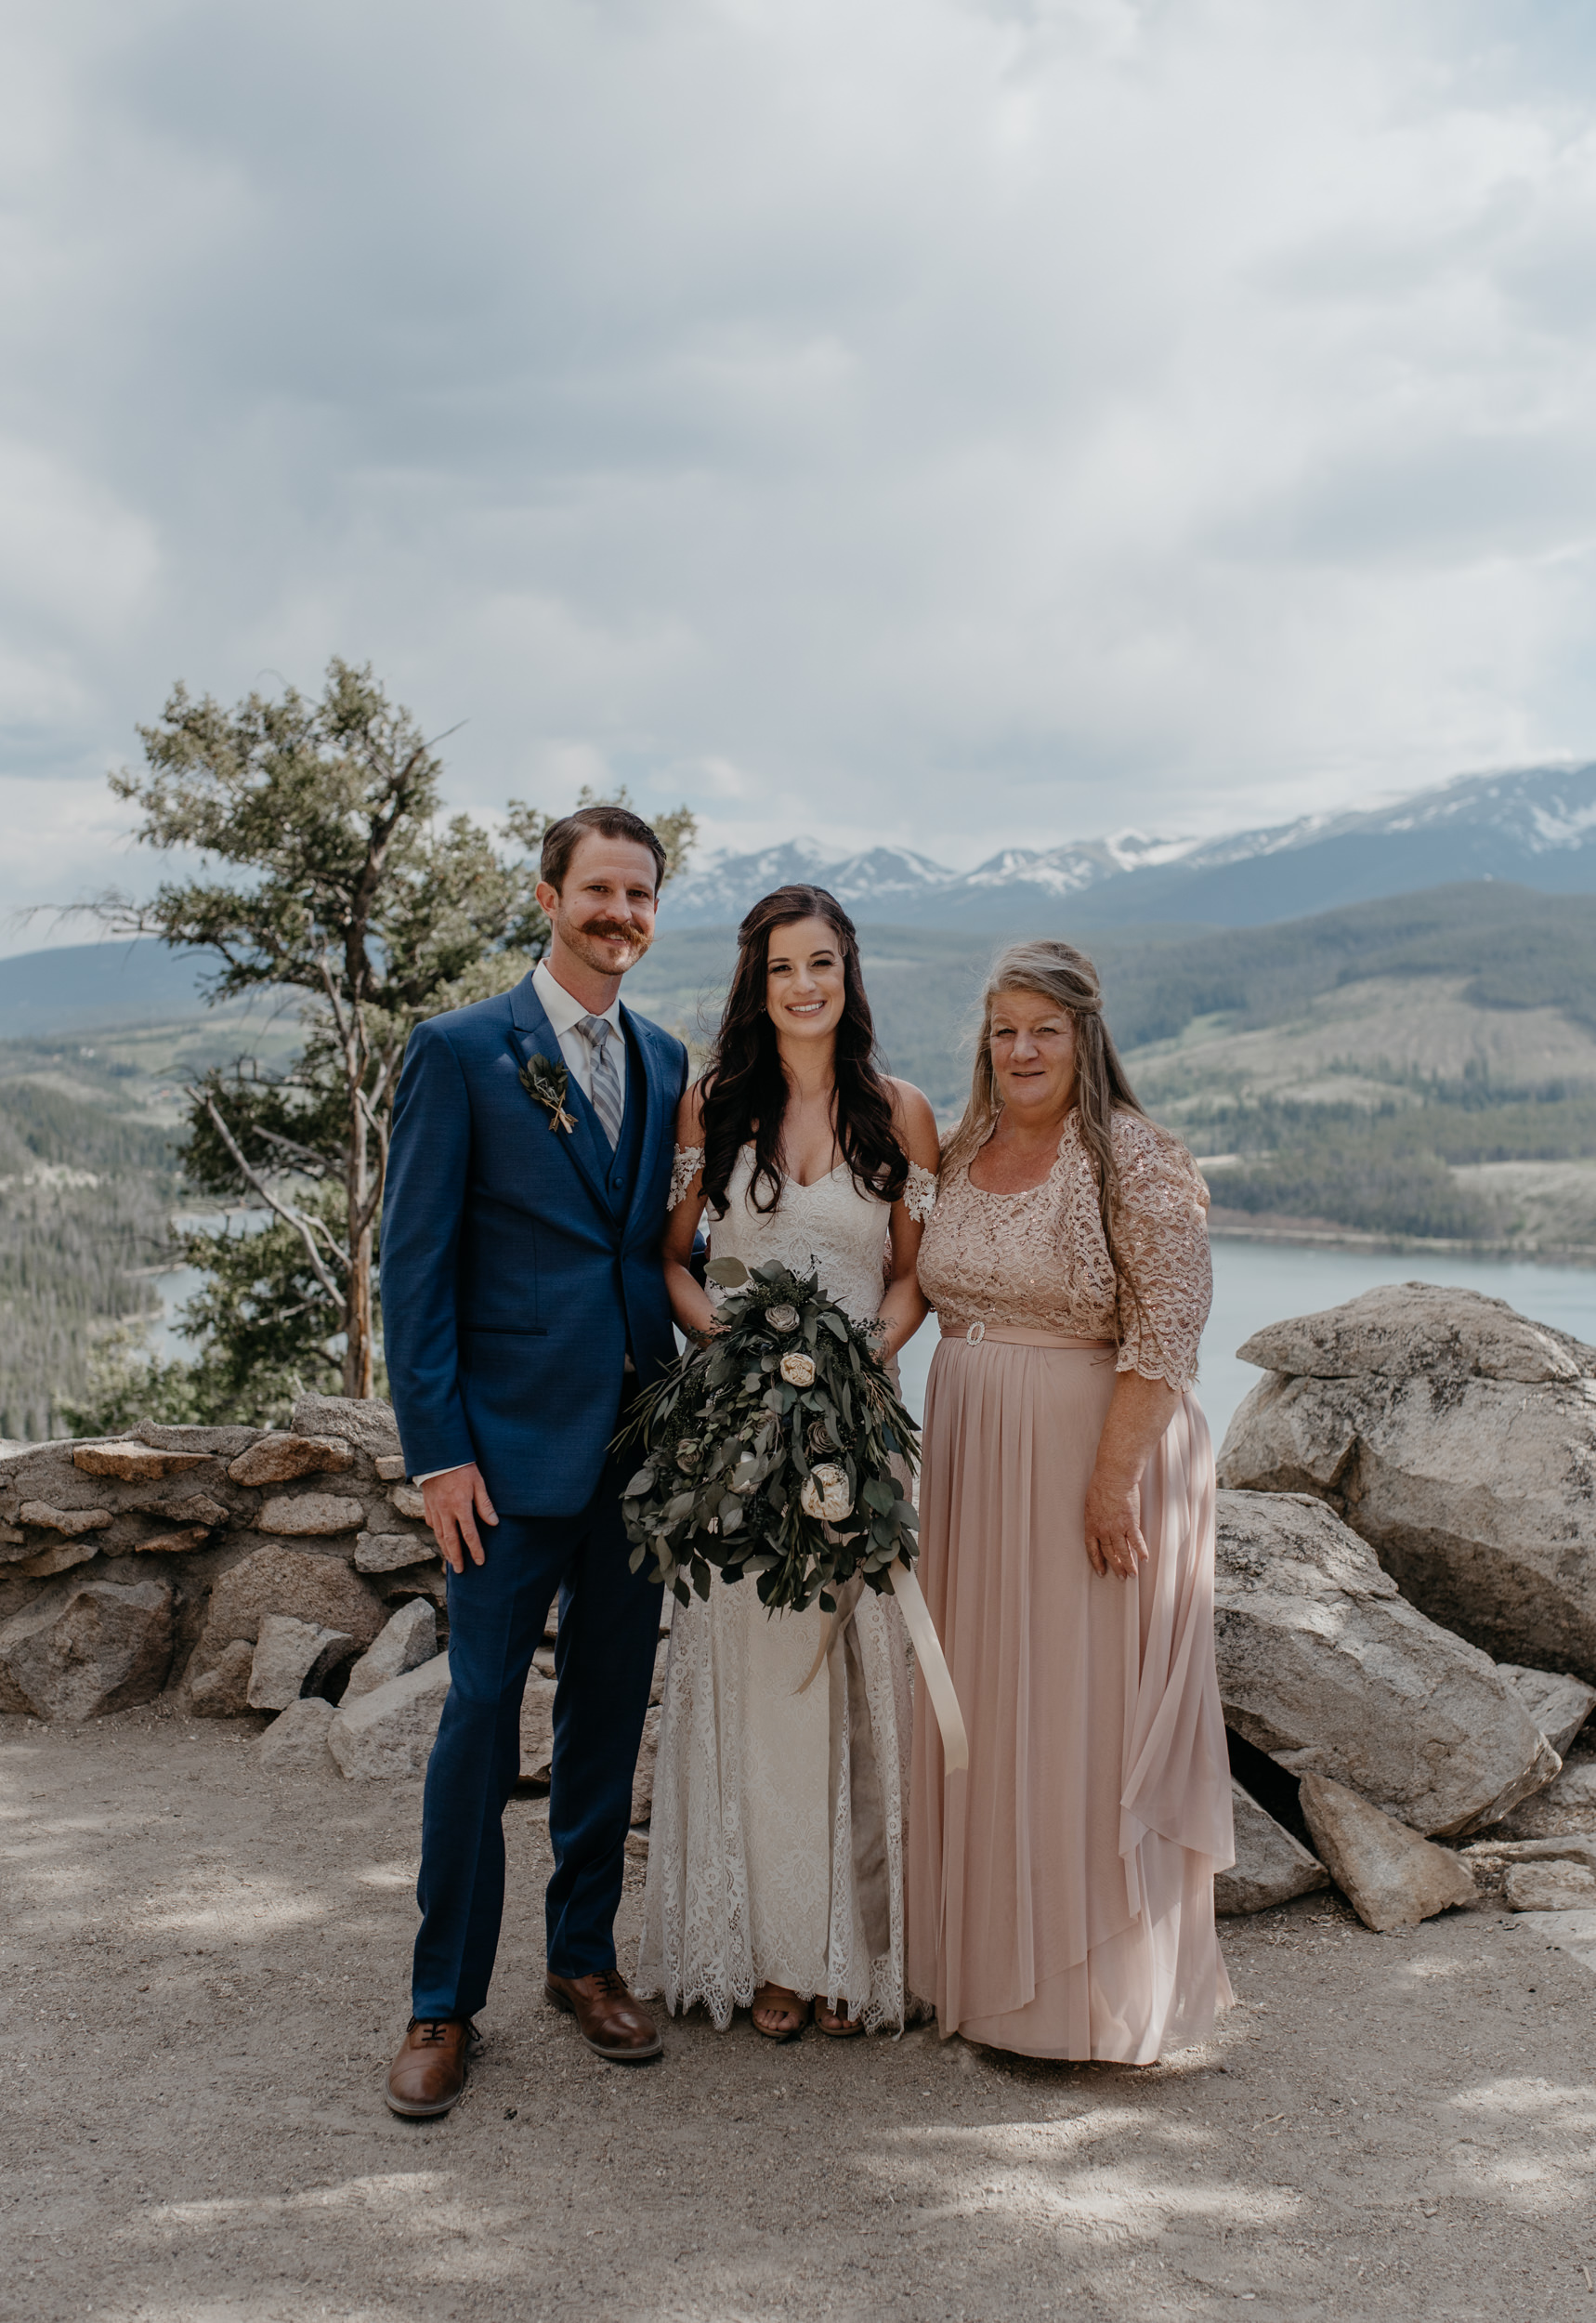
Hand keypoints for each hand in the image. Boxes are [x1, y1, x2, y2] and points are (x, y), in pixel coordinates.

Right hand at [422, 1463, 498, 1573]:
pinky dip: (436, 1535)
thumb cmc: (462, 1467)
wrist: (438, 1455)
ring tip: (450, 1561)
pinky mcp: (427, 1505)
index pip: (469, 1534)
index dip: (475, 1550)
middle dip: (456, 1557)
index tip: (480, 1562)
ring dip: (445, 1550)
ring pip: (439, 1535)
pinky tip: (440, 1539)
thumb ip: (485, 1504)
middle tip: (461, 1571)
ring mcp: (435, 1509)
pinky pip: (431, 1524)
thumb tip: (494, 1523)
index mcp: (460, 1506)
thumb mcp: (478, 1483)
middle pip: (451, 1540)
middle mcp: (445, 1511)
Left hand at [1082, 1465, 1147, 1581]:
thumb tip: (1097, 1526)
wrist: (1113, 1477)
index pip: (1092, 1549)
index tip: (1101, 1572)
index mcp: (1091, 1526)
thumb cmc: (1100, 1486)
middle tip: (1121, 1577)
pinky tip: (1145, 1559)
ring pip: (1123, 1552)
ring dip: (1128, 1565)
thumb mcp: (1090, 1505)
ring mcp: (1117, 1528)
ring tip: (1133, 1575)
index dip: (1097, 1562)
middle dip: (1115, 1567)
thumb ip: (1094, 1519)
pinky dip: (1141, 1551)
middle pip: (1109, 1553)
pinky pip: (1137, 1541)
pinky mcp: (1131, 1523)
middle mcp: (1104, 1531)